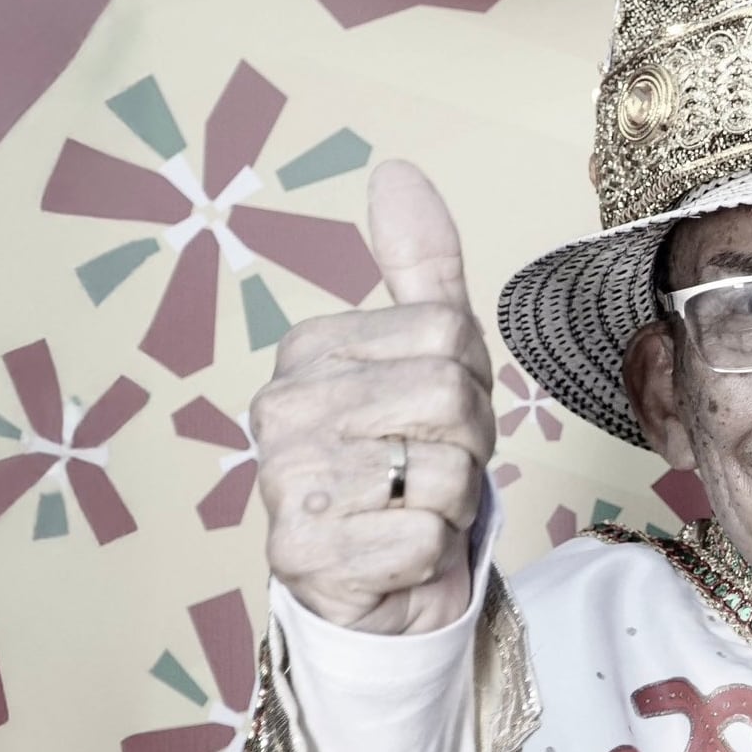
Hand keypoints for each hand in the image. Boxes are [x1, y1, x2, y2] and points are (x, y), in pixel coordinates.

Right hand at [251, 161, 495, 634]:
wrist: (384, 581)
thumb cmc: (410, 459)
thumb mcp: (432, 352)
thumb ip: (419, 266)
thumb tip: (395, 170)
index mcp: (308, 350)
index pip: (451, 335)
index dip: (472, 383)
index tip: (435, 418)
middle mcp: (279, 410)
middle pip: (452, 397)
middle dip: (469, 444)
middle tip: (429, 469)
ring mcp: (283, 485)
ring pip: (446, 471)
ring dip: (453, 503)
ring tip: (411, 510)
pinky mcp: (303, 558)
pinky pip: (425, 538)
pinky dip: (430, 554)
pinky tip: (394, 554)